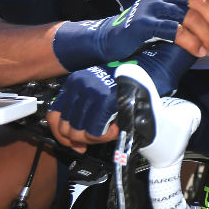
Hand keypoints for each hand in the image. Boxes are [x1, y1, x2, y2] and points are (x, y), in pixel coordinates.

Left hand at [46, 44, 194, 152]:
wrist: (154, 64)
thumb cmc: (132, 79)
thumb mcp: (102, 91)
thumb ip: (86, 110)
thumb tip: (74, 139)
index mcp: (74, 82)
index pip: (54, 116)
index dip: (63, 136)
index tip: (77, 144)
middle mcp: (78, 85)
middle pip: (66, 128)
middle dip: (83, 139)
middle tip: (102, 136)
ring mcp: (91, 92)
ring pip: (80, 133)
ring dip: (97, 138)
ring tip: (113, 129)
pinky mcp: (105, 100)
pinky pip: (96, 132)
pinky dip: (106, 136)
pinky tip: (117, 128)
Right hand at [52, 0, 208, 70]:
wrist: (112, 38)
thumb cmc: (147, 26)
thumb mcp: (168, 11)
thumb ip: (188, 10)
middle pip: (198, 2)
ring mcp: (153, 7)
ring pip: (189, 18)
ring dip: (205, 35)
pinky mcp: (145, 24)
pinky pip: (175, 32)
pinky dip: (191, 42)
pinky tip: (198, 51)